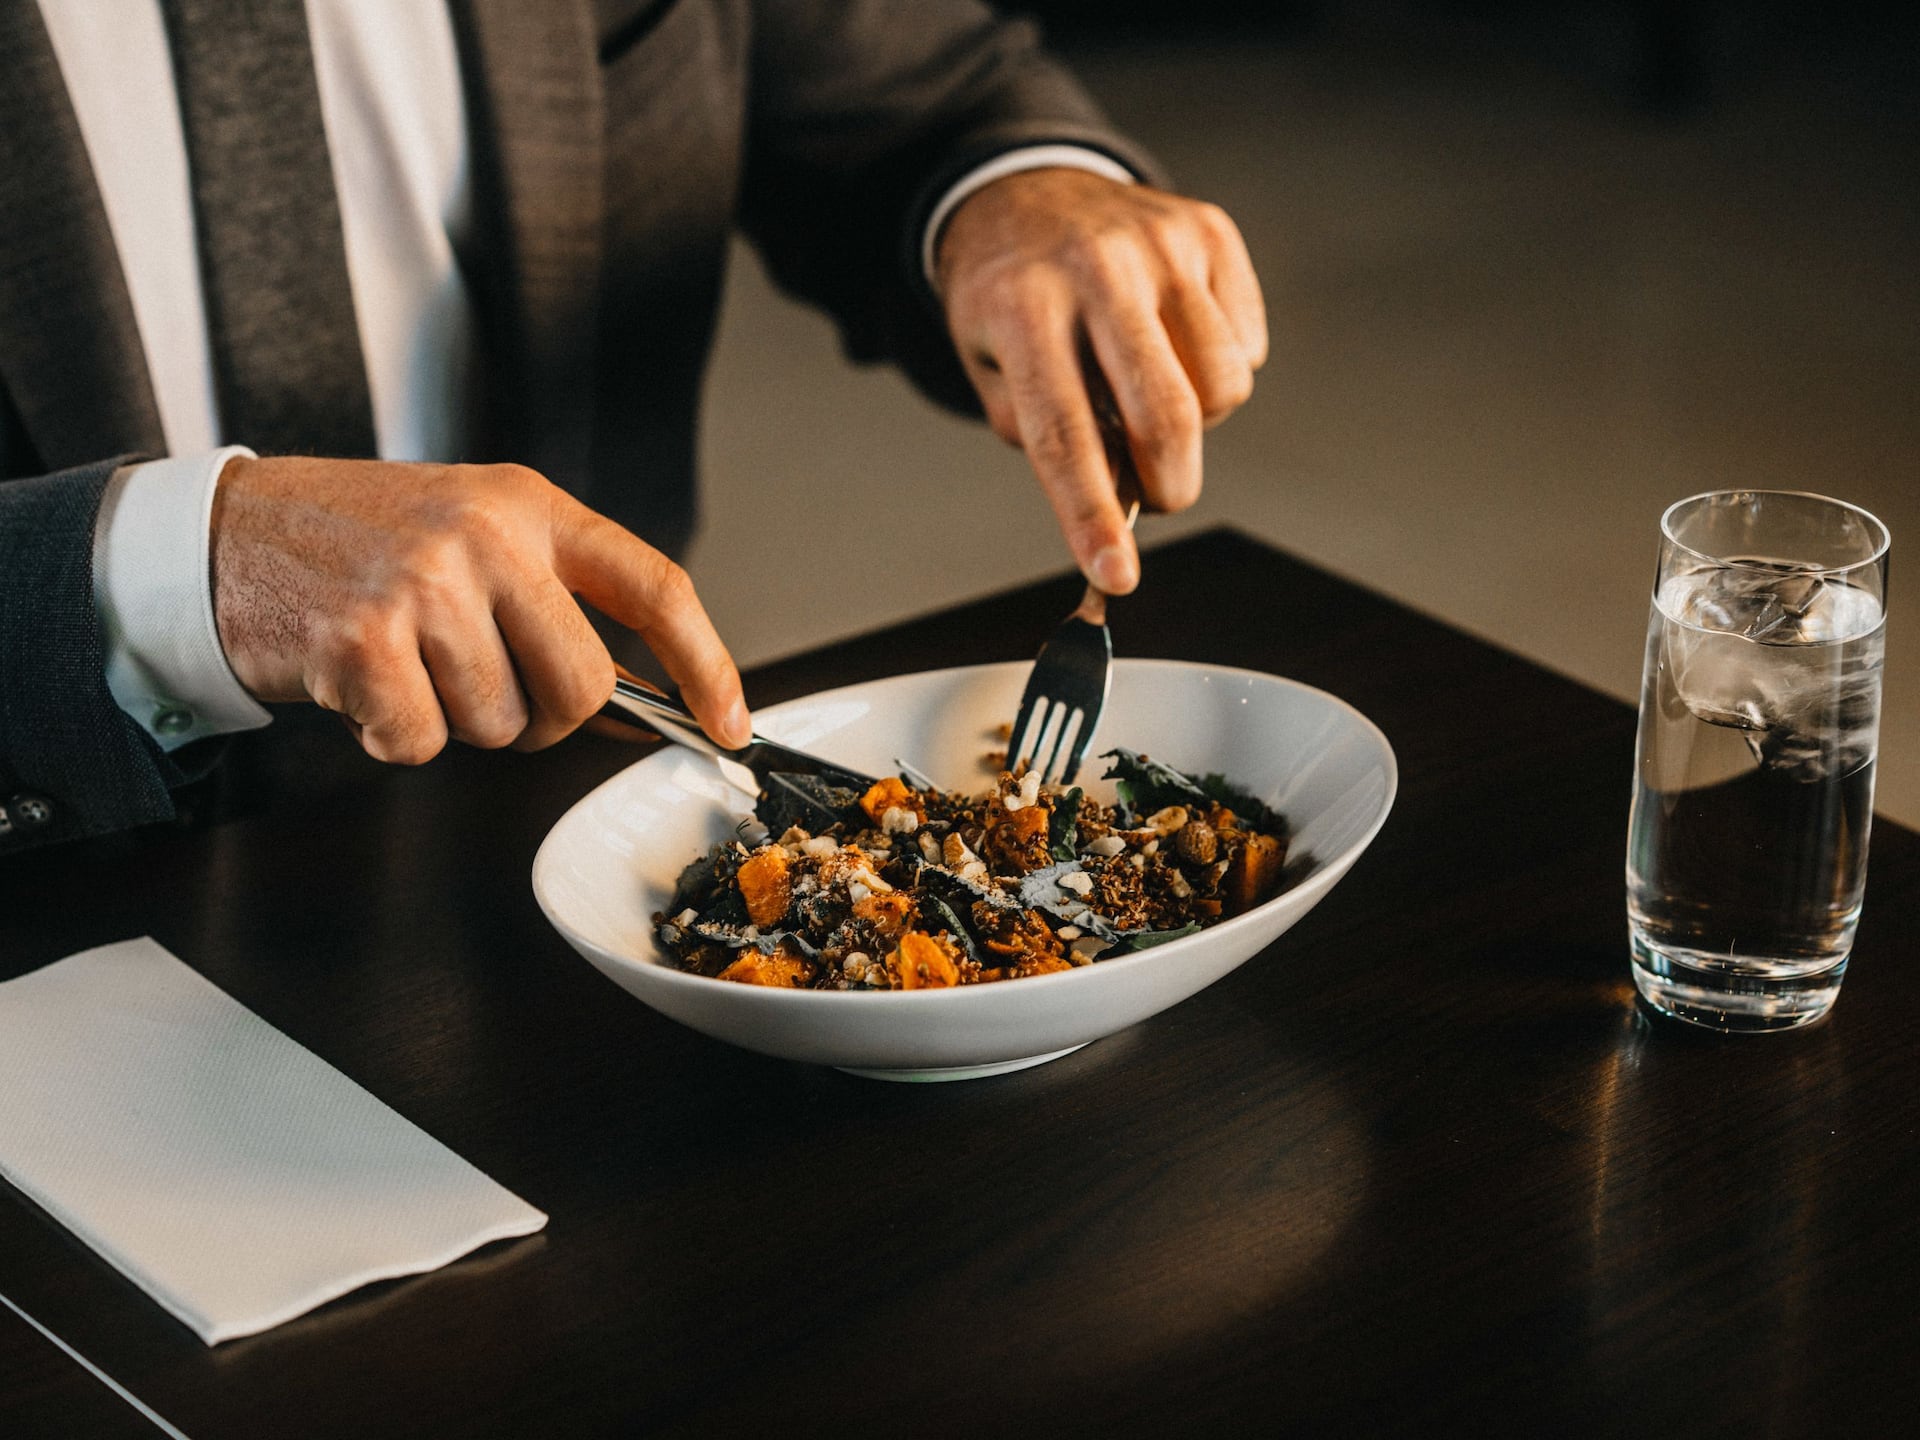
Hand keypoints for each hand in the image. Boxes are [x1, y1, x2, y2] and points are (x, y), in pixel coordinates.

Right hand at [209, 456, 749, 762]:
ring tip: (406, 665)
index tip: (729, 721)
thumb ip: (550, 593)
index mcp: (529, 504)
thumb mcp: (471, 528)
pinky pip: (422, 744)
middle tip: (487, 692)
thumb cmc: (361, 542)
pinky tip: (362, 688)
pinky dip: (391, 737)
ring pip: (500, 724)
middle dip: (545, 719)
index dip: (705, 663)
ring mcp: (424, 584)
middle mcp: (486, 536)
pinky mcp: (363, 640)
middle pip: (583, 686)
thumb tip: (641, 701)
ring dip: (455, 722)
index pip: (653, 586)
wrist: (225, 533)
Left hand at [936, 168, 1266, 593]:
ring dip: (1197, 423)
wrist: (1027, 192)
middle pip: (1164, 416)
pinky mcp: (1210, 232)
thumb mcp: (990, 369)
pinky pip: (1246, 346)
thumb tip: (1113, 498)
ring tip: (1152, 397)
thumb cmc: (1008, 298)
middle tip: (1155, 496)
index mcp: (1023, 308)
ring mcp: (1161, 244)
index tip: (1116, 576)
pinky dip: (1217, 369)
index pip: (1063, 435)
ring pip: (1223, 387)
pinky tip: (1173, 345)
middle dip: (1169, 486)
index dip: (1090, 516)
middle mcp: (1096, 269)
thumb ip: (1041, 436)